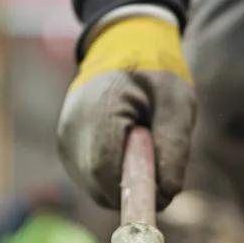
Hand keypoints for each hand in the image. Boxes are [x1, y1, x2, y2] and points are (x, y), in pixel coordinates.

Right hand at [57, 15, 195, 208]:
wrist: (122, 48)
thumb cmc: (154, 73)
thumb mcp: (178, 102)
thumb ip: (174, 146)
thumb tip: (166, 194)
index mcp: (98, 110)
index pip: (105, 169)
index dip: (134, 189)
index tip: (163, 189)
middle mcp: (72, 128)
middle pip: (98, 185)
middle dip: (132, 188)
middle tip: (158, 165)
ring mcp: (65, 140)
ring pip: (94, 187)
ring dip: (123, 182)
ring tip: (141, 149)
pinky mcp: (66, 148)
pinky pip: (90, 179)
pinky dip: (113, 176)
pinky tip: (126, 150)